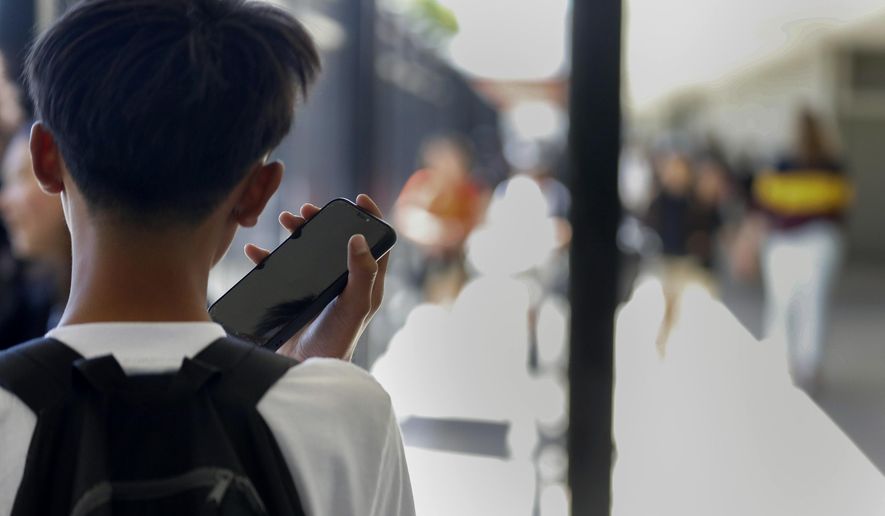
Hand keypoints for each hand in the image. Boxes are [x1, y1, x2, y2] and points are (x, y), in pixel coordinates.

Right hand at [243, 194, 389, 361]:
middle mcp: (344, 282)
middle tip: (307, 210)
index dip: (370, 218)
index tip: (357, 199)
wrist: (304, 369)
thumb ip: (362, 273)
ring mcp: (319, 289)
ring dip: (297, 233)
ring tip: (284, 220)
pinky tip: (255, 251)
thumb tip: (358, 237)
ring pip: (309, 251)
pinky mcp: (295, 297)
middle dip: (323, 221)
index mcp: (365, 282)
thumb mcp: (355, 305)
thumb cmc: (337, 340)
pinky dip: (267, 257)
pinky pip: (280, 270)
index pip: (375, 243)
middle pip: (336, 240)